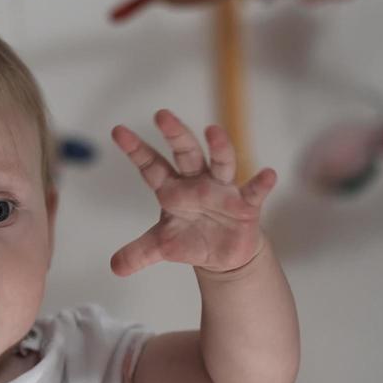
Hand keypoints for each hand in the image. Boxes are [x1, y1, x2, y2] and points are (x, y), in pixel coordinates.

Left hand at [110, 109, 275, 275]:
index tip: (117, 131)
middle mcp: (196, 183)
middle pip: (186, 153)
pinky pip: (254, 191)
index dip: (135, 149)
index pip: (151, 165)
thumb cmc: (190, 239)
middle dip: (175, 135)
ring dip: (218, 147)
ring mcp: (222, 190)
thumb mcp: (161, 247)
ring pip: (220, 163)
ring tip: (212, 130)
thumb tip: (114, 267)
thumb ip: (137, 253)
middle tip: (161, 115)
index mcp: (172, 189)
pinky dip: (261, 183)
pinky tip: (268, 174)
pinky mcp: (246, 205)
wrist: (223, 254)